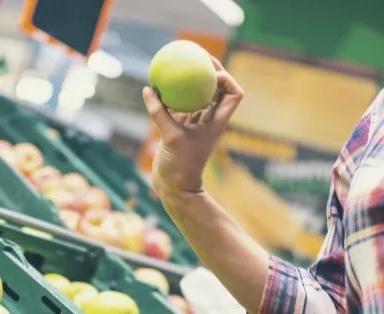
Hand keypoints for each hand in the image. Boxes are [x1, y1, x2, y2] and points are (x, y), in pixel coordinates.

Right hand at [142, 57, 243, 199]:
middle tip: (197, 55)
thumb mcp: (171, 137)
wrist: (175, 188)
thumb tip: (149, 89)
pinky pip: (176, 106)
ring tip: (179, 65)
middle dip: (210, 71)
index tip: (213, 72)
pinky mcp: (179, 129)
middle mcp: (209, 120)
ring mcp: (194, 124)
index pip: (234, 94)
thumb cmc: (181, 167)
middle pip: (216, 89)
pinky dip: (170, 96)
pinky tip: (155, 86)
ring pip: (196, 96)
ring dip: (191, 81)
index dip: (229, 79)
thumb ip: (160, 113)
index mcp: (217, 121)